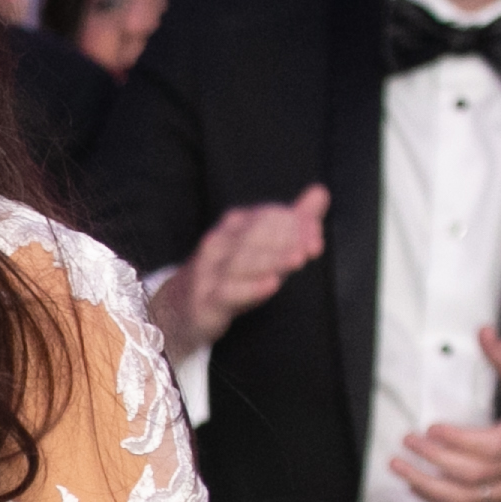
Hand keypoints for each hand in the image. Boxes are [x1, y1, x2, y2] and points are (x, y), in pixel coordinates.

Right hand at [148, 186, 327, 350]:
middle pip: (255, 234)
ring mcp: (208, 272)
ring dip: (272, 260)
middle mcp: (218, 244)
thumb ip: (292, 222)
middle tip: (314, 248)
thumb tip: (321, 192)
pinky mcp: (205, 301)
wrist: (179, 309)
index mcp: (233, 226)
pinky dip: (250, 288)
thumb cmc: (229, 275)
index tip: (317, 240)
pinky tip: (271, 285)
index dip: (295, 225)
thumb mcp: (260, 247)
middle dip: (286, 239)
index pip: (267, 216)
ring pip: (241, 261)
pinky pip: (227, 292)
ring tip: (298, 260)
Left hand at [391, 328, 500, 501]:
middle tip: (408, 442)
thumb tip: (484, 332)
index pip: (491, 446)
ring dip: (429, 487)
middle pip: (473, 475)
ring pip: (468, 500)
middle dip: (434, 459)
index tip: (431, 428)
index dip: (457, 441)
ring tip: (402, 469)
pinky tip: (419, 489)